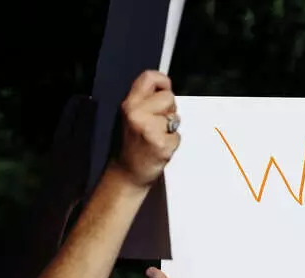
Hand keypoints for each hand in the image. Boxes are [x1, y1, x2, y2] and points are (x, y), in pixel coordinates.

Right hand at [112, 70, 179, 188]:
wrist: (126, 174)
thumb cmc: (131, 144)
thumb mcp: (131, 116)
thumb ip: (145, 101)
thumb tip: (166, 89)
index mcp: (129, 104)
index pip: (149, 77)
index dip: (162, 81)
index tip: (164, 91)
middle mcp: (137, 113)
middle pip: (168, 97)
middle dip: (169, 109)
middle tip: (158, 124)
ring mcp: (149, 129)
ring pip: (175, 117)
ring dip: (171, 128)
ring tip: (156, 137)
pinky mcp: (161, 144)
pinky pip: (178, 136)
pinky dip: (172, 143)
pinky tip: (159, 149)